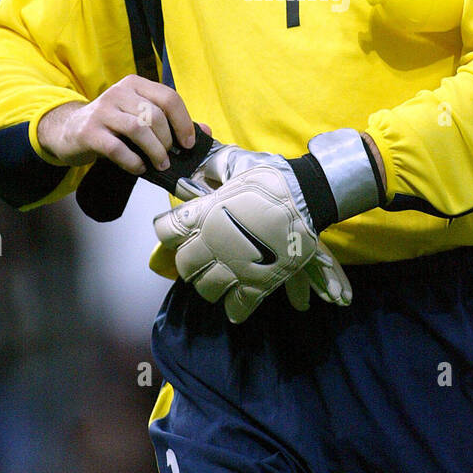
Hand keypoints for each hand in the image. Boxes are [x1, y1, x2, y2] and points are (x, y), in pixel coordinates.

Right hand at [38, 77, 196, 173]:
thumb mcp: (139, 116)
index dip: (183, 122)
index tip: (188, 143)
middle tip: (169, 157)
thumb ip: (171, 122)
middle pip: (154, 115)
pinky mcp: (89, 132)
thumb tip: (207, 132)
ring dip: (154, 151)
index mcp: (135, 84)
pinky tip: (138, 168)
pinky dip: (133, 161)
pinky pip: (117, 148)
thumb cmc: (112, 126)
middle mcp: (118, 93)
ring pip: (138, 129)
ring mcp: (102, 111)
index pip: (168, 97)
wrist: (69, 131)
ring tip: (159, 164)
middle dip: (167, 141)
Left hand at [153, 130, 381, 321]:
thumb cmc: (272, 177)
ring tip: (220, 276)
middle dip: (188, 261)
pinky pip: (238, 306)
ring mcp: (235, 266)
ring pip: (206, 289)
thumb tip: (199, 167)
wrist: (307, 195)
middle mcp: (213, 244)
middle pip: (184, 264)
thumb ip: (214, 169)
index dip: (168, 229)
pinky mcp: (259, 282)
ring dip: (209, 285)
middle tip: (200, 255)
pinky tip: (236, 303)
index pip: (165, 230)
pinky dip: (235, 308)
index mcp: (204, 214)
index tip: (177, 228)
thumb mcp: (237, 164)